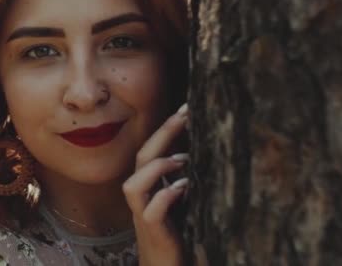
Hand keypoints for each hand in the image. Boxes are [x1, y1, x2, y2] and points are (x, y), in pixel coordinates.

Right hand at [122, 103, 188, 265]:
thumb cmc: (177, 235)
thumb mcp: (183, 202)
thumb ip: (187, 180)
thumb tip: (207, 152)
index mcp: (150, 187)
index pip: (152, 150)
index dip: (167, 128)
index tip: (188, 107)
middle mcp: (142, 198)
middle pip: (141, 159)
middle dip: (163, 134)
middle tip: (186, 114)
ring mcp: (142, 216)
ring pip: (133, 185)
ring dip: (157, 168)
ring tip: (184, 160)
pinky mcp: (153, 233)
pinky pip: (150, 211)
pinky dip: (165, 196)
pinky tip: (183, 188)